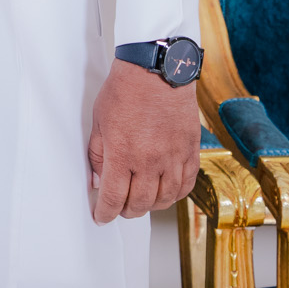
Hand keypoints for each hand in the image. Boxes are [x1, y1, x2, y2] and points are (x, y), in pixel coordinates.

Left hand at [87, 61, 197, 222]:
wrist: (157, 70)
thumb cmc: (125, 90)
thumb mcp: (99, 121)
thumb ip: (98, 154)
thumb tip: (99, 180)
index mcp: (123, 154)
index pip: (114, 198)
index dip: (106, 213)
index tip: (101, 217)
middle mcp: (150, 161)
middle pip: (140, 203)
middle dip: (126, 211)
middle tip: (119, 208)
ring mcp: (173, 158)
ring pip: (165, 199)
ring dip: (151, 205)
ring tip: (141, 201)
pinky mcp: (190, 151)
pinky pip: (186, 184)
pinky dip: (175, 194)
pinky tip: (165, 192)